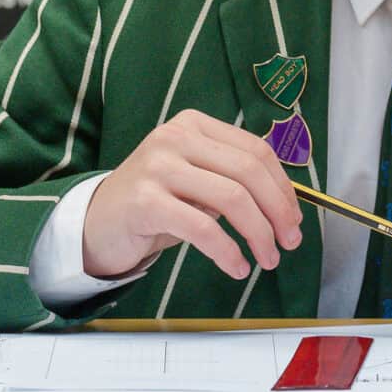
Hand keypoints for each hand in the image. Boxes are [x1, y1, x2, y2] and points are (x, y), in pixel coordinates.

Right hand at [82, 110, 302, 281]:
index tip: (295, 217)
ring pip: (232, 198)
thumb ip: (232, 180)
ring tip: (267, 258)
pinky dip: (228, 251)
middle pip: (248, 171)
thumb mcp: (195, 179)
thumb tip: (286, 207)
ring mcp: (158, 167)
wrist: (95, 223)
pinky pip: (202, 227)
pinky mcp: (145, 201)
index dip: (283, 186)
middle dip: (278, 210)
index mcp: (194, 125)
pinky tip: (237, 266)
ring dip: (259, 234)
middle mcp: (176, 138)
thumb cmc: (155, 203)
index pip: (255, 150)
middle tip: (290, 242)